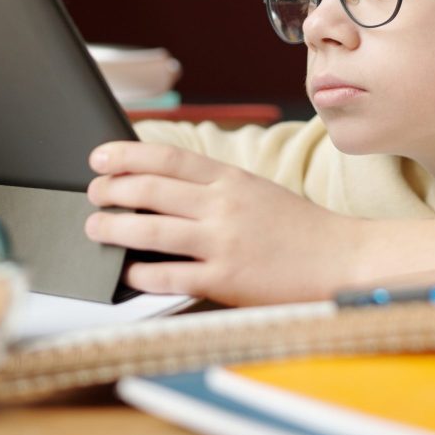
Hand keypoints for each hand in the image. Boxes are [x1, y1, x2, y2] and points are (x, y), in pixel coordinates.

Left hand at [85, 141, 372, 305]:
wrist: (342, 258)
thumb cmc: (297, 228)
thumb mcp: (255, 190)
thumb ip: (212, 187)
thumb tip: (159, 184)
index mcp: (230, 178)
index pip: (167, 157)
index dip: (126, 154)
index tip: (98, 157)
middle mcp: (223, 205)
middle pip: (150, 189)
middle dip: (111, 190)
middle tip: (92, 194)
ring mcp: (223, 243)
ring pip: (151, 229)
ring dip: (114, 227)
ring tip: (95, 227)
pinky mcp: (225, 280)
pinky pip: (170, 276)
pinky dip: (141, 273)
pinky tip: (127, 272)